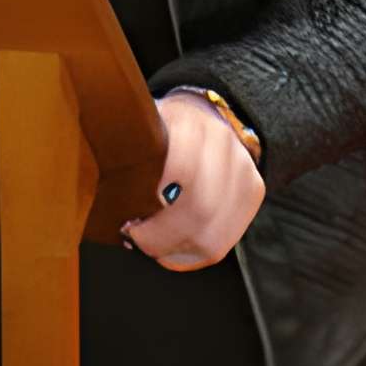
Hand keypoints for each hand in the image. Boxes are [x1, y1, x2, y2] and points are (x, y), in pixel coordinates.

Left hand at [122, 93, 264, 270]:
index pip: (178, 170)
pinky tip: (175, 246)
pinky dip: (194, 252)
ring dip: (176, 249)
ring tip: (154, 245)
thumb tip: (110, 202)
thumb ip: (128, 156)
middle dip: (160, 236)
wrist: (208, 113)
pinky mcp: (254, 191)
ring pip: (213, 235)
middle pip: (198, 210)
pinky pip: (224, 241)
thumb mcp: (142, 128)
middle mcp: (224, 145)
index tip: (126, 220)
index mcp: (190, 123)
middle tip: (135, 237)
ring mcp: (244, 169)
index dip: (150, 204)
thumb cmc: (163, 128)